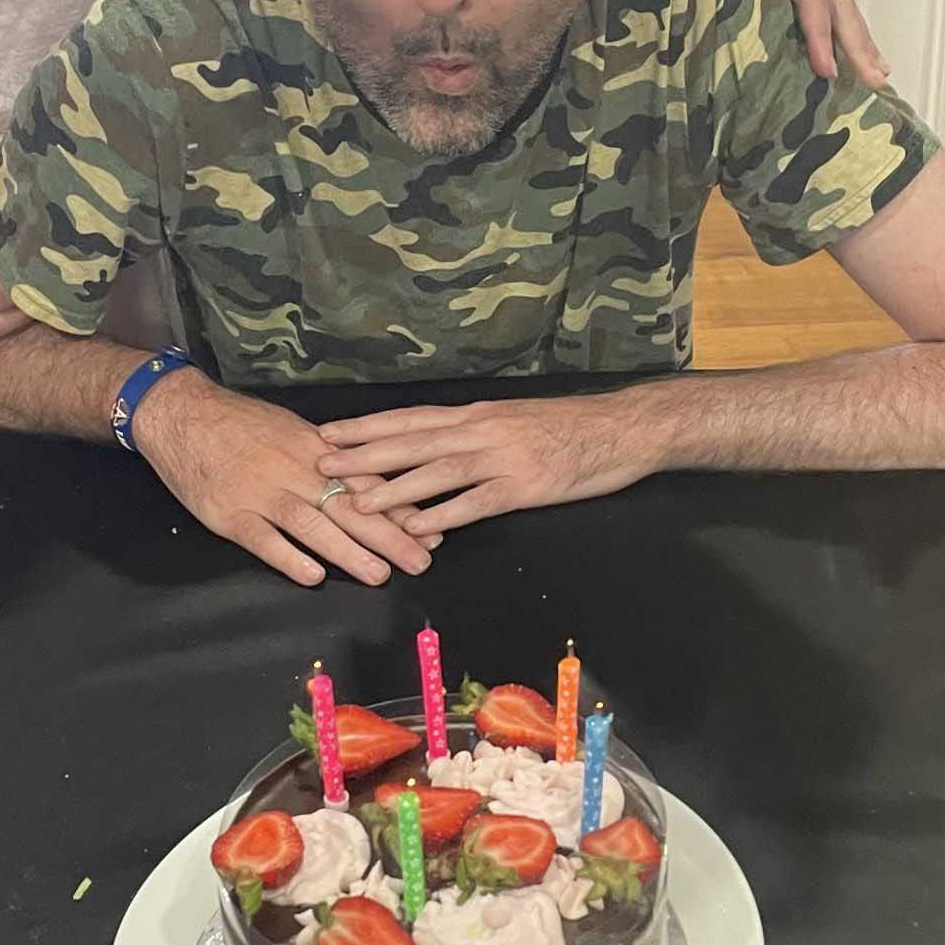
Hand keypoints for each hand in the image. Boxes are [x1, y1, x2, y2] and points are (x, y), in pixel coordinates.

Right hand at [132, 371, 435, 587]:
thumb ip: (329, 460)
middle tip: (420, 562)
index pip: (366, 483)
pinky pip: (263, 539)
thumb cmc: (240, 424)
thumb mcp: (292, 431)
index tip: (432, 531)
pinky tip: (312, 576)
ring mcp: (261, 493)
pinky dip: (288, 558)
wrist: (181, 413)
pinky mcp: (229, 514)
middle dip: (389, 536)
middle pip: (349, 507)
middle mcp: (294, 471)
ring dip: (348, 551)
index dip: (400, 509)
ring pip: (312, 524)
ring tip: (379, 575)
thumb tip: (370, 487)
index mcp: (314, 450)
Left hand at [314, 392, 658, 538]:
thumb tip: (437, 446)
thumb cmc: (570, 426)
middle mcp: (482, 430)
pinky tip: (418, 529)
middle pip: (412, 441)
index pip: (411, 419)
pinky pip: (477, 502)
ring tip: (358, 501)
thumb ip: (476, 434)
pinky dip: (445, 514)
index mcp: (477, 415)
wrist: (621, 428)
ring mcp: (502, 457)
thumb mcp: (515, 420)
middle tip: (323, 465)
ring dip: (394, 487)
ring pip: (437, 470)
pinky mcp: (525, 486)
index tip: (330, 432)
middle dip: (364, 454)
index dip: (368, 427)